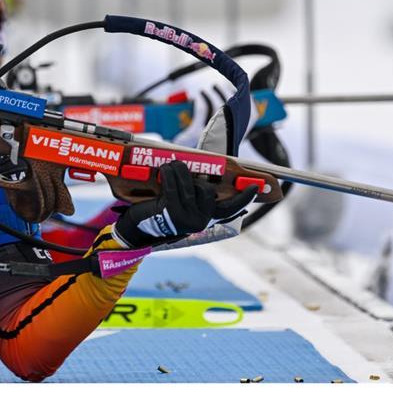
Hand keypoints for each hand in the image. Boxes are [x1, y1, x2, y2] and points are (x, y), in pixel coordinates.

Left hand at [112, 161, 253, 247]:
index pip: (229, 209)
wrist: (136, 227)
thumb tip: (201, 172)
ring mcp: (187, 219)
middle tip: (179, 167)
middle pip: (207, 190)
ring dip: (179, 170)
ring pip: (190, 185)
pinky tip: (164, 170)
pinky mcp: (172, 213)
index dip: (243, 198)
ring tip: (169, 165)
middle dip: (193, 175)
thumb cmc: (158, 210)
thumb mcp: (179, 203)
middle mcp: (199, 221)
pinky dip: (169, 174)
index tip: (256, 187)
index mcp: (205, 218)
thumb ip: (192, 192)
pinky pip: (175, 187)